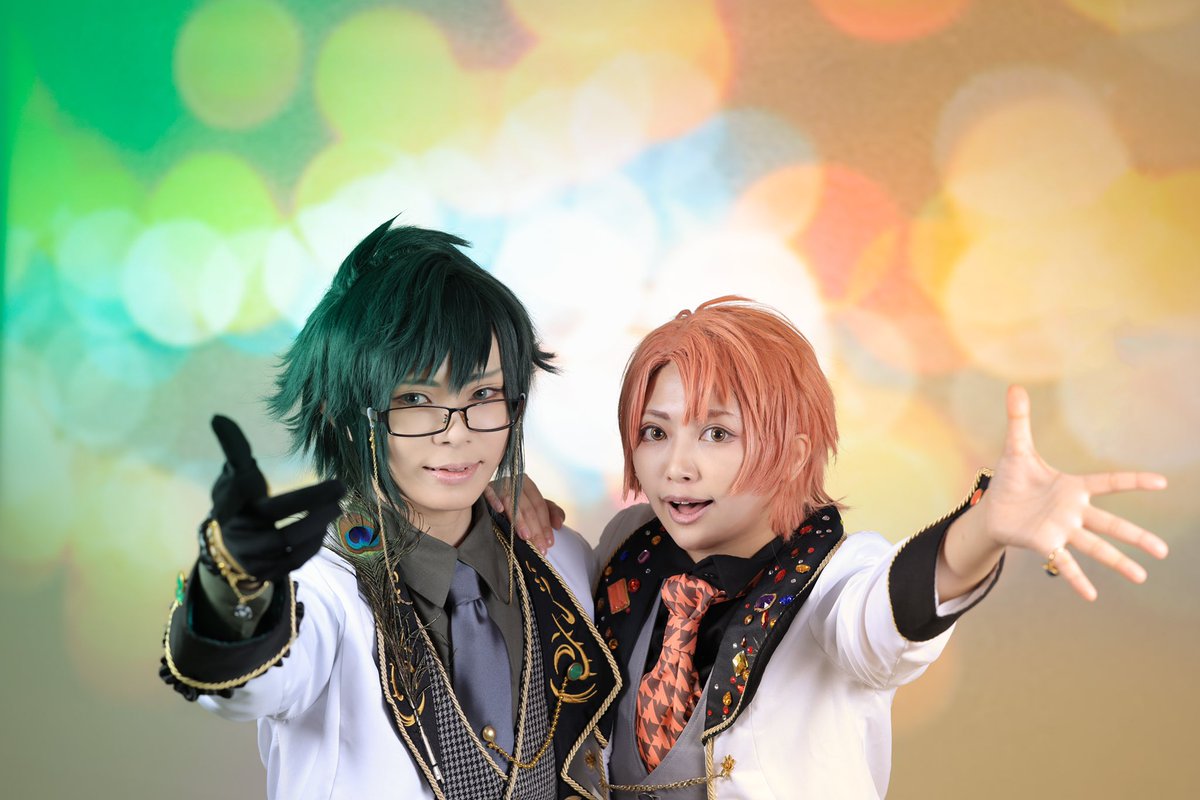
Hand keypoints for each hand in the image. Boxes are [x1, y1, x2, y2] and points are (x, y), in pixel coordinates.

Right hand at [208, 415, 346, 583]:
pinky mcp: (267, 572)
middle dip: (309, 502)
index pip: (231, 494)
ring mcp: (251, 556)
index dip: (236, 487)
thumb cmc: (238, 502)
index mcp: (228, 505)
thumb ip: (234, 450)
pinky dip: (314, 542)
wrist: (231, 548)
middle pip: (273, 519)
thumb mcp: (233, 475)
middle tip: (340, 486)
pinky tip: (327, 525)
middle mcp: (237, 533)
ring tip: (338, 506)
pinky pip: (295, 559)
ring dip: (318, 523)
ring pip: (287, 542)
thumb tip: (220, 417)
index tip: (250, 475)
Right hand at [484, 475, 564, 554]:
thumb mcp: (536, 507)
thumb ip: (552, 513)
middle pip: (527, 506)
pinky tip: (500, 510)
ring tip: (526, 536)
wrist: (489, 498)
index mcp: (527, 484)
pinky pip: (490, 492)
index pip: (539, 505)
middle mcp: (513, 482)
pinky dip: (495, 500)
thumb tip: (559, 525)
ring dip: (519, 519)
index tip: (549, 543)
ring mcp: (498, 484)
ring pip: (512, 502)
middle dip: (535, 528)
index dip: (545, 524)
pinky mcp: (484, 488)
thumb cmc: (516, 504)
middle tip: (539, 547)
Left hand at [977, 386, 1168, 599]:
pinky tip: (1091, 596)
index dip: (1134, 482)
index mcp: (1072, 487)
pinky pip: (1063, 563)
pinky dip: (1075, 578)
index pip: (1109, 483)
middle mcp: (1073, 512)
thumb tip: (1014, 387)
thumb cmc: (1011, 480)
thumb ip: (1019, 419)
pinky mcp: (1045, 544)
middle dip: (1136, 536)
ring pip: (1095, 547)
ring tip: (1142, 577)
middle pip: (1110, 524)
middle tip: (1163, 552)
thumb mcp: (1016, 448)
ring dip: (1117, 562)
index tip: (1162, 483)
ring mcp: (1062, 530)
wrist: (993, 507)